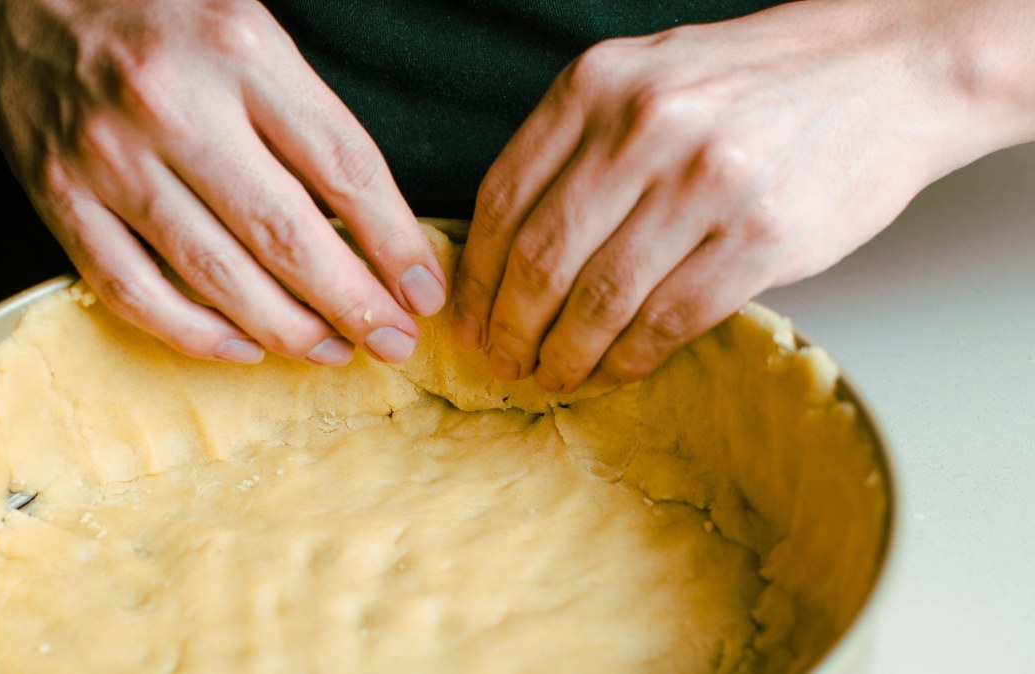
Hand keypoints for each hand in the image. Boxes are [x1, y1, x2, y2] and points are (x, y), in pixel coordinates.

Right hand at [0, 0, 445, 364]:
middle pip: (286, 233)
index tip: (423, 288)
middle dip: (354, 303)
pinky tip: (244, 349)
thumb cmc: (159, 13)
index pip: (343, 166)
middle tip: (395, 342)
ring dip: (288, 329)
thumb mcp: (250, 30)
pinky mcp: (59, 197)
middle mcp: (175, 107)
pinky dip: (194, 334)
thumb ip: (304, 115)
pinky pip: (133, 290)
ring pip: (216, 275)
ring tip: (335, 352)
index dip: (394, 241)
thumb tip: (369, 226)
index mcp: (241, 52)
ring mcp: (110, 158)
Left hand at [449, 0, 1025, 391]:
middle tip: (501, 362)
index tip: (468, 318)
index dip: (477, 276)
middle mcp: (646, 127)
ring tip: (551, 376)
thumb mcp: (648, 81)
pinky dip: (630, 359)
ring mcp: (706, 182)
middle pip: (543, 257)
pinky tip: (614, 371)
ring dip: (565, 354)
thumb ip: (577, 147)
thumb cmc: (757, 84)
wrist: (886, 73)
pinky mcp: (763, 236)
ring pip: (601, 298)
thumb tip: (509, 248)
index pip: (504, 198)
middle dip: (510, 327)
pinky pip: (669, 320)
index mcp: (598, 84)